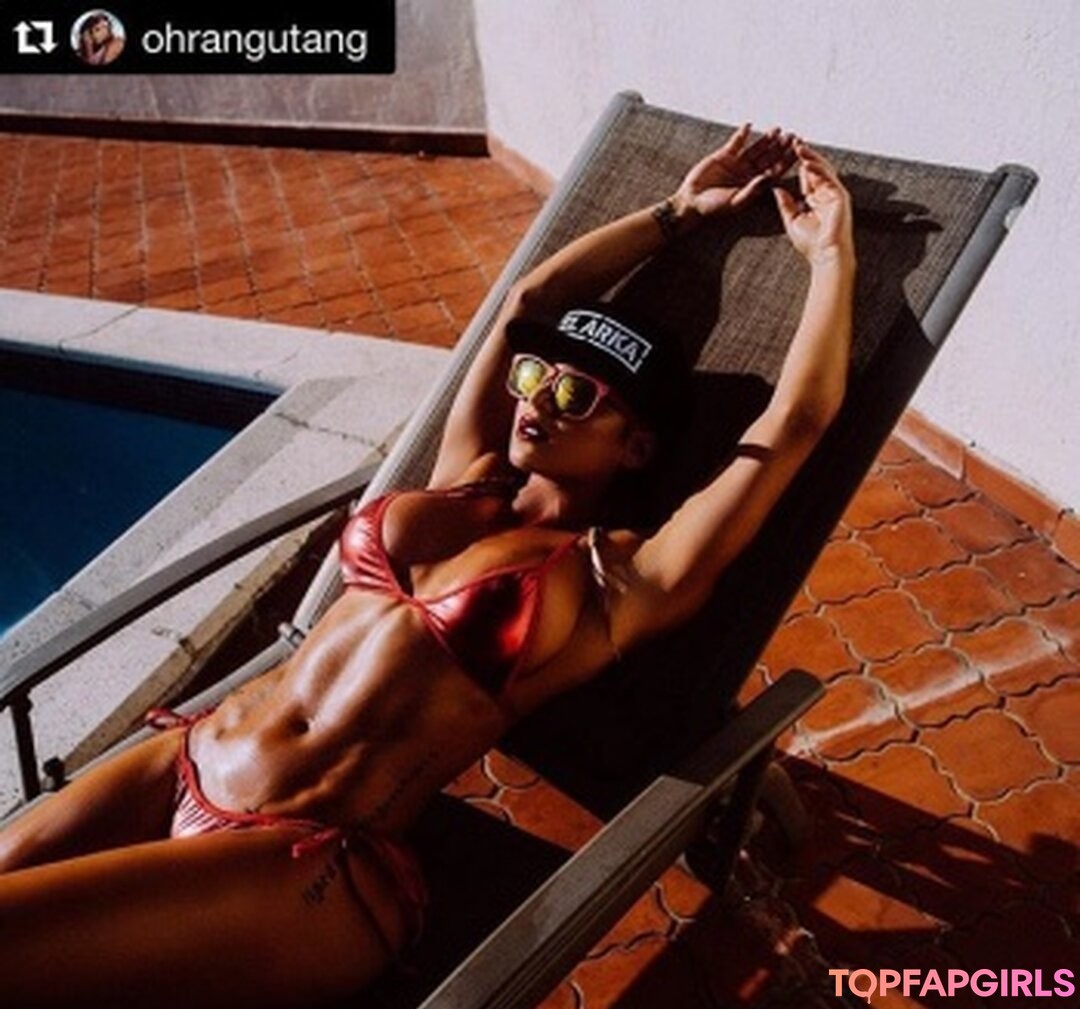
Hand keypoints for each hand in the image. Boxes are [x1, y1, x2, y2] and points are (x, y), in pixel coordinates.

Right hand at [673, 124, 796, 217]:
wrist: (692, 201)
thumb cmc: (714, 207)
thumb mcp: (736, 201)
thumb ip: (753, 190)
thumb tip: (770, 178)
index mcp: (755, 186)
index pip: (775, 171)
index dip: (786, 160)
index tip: (797, 151)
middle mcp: (748, 174)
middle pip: (769, 158)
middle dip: (781, 147)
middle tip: (792, 136)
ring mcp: (737, 164)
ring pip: (756, 148)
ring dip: (767, 139)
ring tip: (777, 129)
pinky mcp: (724, 156)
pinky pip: (736, 142)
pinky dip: (742, 133)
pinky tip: (749, 125)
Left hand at [773, 143, 853, 264]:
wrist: (825, 254)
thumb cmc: (811, 244)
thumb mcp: (791, 221)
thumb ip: (785, 204)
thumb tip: (776, 190)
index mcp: (816, 199)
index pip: (807, 176)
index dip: (798, 164)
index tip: (787, 152)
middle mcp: (826, 193)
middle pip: (815, 168)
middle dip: (804, 155)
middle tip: (793, 141)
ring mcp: (834, 193)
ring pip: (822, 169)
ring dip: (810, 156)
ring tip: (798, 145)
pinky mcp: (840, 195)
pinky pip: (828, 177)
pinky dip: (817, 168)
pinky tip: (806, 161)